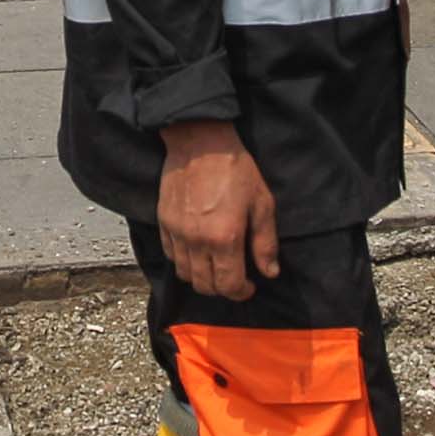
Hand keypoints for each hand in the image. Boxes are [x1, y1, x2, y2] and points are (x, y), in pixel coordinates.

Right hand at [158, 120, 281, 301]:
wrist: (201, 143)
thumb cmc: (235, 169)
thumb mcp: (262, 204)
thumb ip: (265, 243)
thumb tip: (270, 272)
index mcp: (225, 238)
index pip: (229, 285)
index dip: (241, 292)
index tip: (249, 286)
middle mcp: (197, 241)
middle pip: (205, 285)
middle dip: (222, 288)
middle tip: (234, 278)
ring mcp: (177, 233)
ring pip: (185, 274)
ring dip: (201, 277)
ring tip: (215, 266)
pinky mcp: (164, 223)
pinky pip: (170, 256)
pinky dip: (184, 262)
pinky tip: (197, 252)